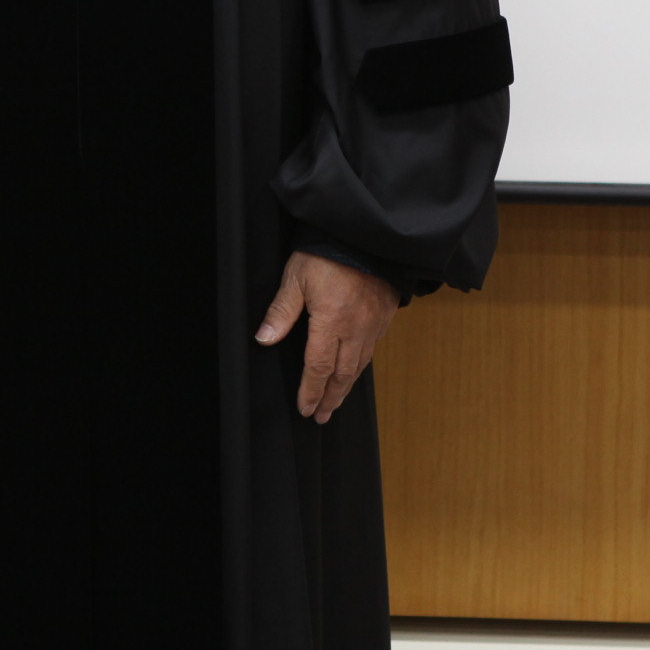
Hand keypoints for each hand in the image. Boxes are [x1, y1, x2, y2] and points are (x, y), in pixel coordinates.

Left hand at [255, 251, 398, 423]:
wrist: (366, 233)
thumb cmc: (327, 251)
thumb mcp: (296, 277)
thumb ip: (281, 311)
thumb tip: (264, 339)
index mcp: (331, 321)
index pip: (318, 367)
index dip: (310, 391)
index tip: (305, 408)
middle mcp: (355, 328)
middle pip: (342, 374)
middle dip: (330, 398)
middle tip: (321, 417)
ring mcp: (373, 323)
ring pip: (359, 365)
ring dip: (346, 386)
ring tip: (335, 402)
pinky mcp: (384, 315)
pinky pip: (372, 348)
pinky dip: (361, 365)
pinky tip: (355, 370)